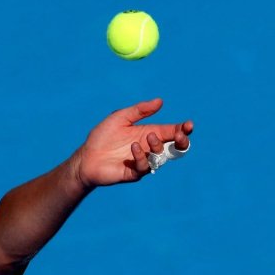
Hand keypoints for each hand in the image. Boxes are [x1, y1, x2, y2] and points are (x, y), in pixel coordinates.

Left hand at [72, 98, 192, 187]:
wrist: (86, 157)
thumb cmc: (102, 137)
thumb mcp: (120, 117)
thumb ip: (140, 110)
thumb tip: (160, 101)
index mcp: (149, 133)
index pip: (172, 132)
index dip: (183, 129)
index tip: (188, 125)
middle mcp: (149, 148)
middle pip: (175, 148)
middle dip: (182, 141)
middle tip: (180, 135)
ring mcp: (143, 161)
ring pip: (162, 157)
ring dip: (158, 145)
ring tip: (149, 136)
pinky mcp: (134, 173)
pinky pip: (145, 166)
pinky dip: (142, 156)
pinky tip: (133, 148)